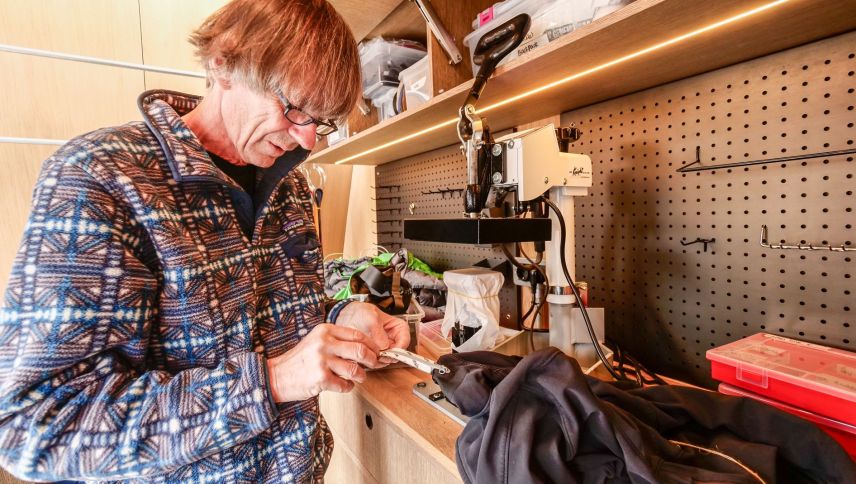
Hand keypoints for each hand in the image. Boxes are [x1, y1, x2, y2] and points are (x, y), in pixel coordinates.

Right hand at [265, 324, 382, 401]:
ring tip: (358, 377)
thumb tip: (365, 346)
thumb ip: (337, 340)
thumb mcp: (316, 340)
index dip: (371, 345)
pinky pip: (345, 385)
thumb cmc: (299, 360)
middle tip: (373, 365)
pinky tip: (344, 385)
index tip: (376, 351)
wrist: (276, 376)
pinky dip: (348, 387)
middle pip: (361, 351)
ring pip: (355, 369)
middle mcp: (324, 343)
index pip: (358, 334)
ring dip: (361, 376)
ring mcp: (322, 361)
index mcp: (325, 330)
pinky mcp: (321, 379)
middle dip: (372, 360)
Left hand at [336, 302, 409, 362]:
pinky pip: (376, 362)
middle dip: (388, 356)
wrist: (344, 317)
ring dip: (379, 360)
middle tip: (378, 357)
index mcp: (397, 327)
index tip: (390, 352)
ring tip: (367, 355)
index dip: (400, 348)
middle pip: (397, 352)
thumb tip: (384, 347)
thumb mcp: (370, 318)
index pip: (405, 339)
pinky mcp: (374, 355)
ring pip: (387, 359)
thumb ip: (378, 332)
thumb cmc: (360, 313)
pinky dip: (370, 362)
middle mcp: (393, 339)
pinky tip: (362, 357)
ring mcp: (384, 348)